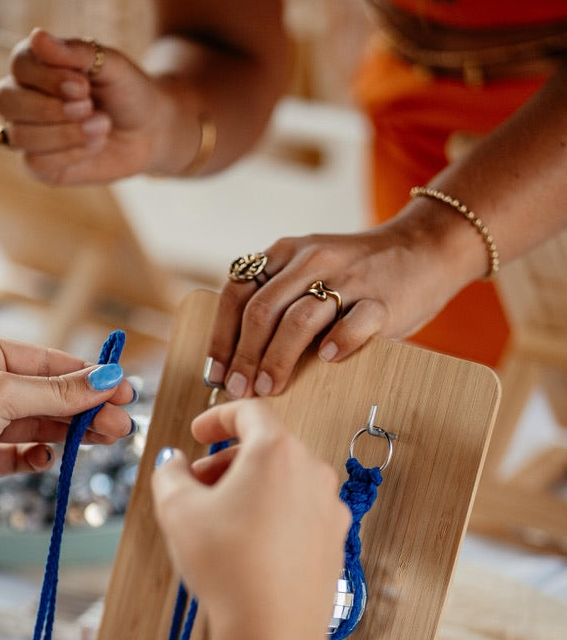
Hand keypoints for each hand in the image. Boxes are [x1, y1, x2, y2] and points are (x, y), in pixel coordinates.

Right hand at [0, 28, 172, 184]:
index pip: (18, 65)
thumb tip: (36, 37)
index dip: (49, 78)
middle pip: (4, 101)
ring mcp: (27, 133)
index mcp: (35, 66)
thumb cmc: (126, 92)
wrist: (149, 131)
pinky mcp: (40, 166)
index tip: (84, 85)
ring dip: (66, 132)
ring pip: (20, 135)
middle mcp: (22, 98)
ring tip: (101, 125)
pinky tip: (94, 145)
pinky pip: (35, 163)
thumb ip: (76, 51)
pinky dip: (70, 154)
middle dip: (50, 108)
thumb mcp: (110, 64)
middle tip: (89, 107)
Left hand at [0, 335, 134, 538]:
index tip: (122, 389)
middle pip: (48, 395)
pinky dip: (39, 455)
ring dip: (72, 433)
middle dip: (85, 408)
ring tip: (106, 440)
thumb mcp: (1, 396)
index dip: (87, 375)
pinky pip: (20, 453)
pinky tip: (51, 458)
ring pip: (39, 425)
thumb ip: (58, 391)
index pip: (46, 361)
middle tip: (121, 423)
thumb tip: (106, 379)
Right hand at [151, 400, 349, 637]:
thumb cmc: (228, 568)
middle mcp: (313, 471)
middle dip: (227, 462)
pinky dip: (271, 515)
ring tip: (218, 521)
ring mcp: (330, 507)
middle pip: (267, 448)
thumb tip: (174, 464)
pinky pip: (299, 512)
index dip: (217, 417)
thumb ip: (170, 473)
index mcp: (278, 451)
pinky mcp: (335, 540)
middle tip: (196, 487)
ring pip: (284, 481)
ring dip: (249, 489)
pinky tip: (246, 547)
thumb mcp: (177, 510)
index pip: (250, 411)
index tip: (198, 432)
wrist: (273, 632)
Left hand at [208, 206, 476, 397]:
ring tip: (269, 390)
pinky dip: (337, 343)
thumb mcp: (308, 269)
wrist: (424, 248)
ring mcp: (348, 279)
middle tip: (240, 391)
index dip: (221, 336)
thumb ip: (277, 300)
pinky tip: (327, 362)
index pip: (237, 292)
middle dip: (244, 357)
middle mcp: (312, 260)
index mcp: (286, 252)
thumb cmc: (357, 274)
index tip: (215, 374)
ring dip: (278, 360)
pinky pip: (354, 323)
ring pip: (299, 320)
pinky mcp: (382, 300)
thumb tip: (237, 362)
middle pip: (262, 311)